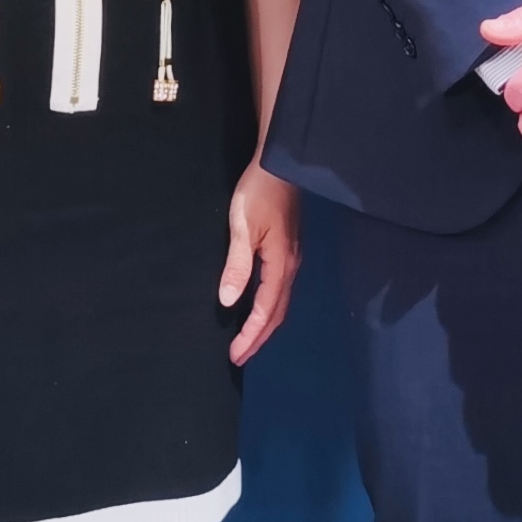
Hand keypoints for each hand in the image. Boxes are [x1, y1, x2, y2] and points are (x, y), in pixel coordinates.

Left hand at [221, 163, 301, 364]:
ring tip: (249, 340)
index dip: (251, 335)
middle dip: (259, 337)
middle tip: (240, 357)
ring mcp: (292, 257)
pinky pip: (280, 289)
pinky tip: (259, 307)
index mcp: (281, 264)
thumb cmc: (259, 193)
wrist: (279, 163)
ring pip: (281, 302)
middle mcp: (291, 265)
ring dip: (265, 325)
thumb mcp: (243, 228)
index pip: (266, 310)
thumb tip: (229, 302)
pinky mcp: (288, 248)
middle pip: (278, 313)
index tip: (235, 355)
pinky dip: (269, 308)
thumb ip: (237, 265)